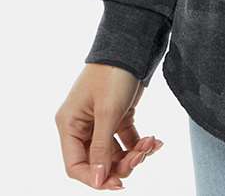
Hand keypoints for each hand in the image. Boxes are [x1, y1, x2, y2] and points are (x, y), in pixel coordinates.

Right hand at [55, 63, 164, 188]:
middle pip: (98, 162)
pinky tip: (155, 140)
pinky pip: (126, 140)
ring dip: (134, 153)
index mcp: (69, 125)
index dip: (95, 178)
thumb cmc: (113, 73)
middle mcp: (81, 126)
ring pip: (115, 153)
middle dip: (121, 164)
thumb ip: (102, 148)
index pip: (75, 165)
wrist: (132, 43)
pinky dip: (140, 143)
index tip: (117, 183)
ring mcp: (100, 121)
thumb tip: (98, 180)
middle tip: (141, 156)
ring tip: (151, 143)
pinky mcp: (117, 115)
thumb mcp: (108, 112)